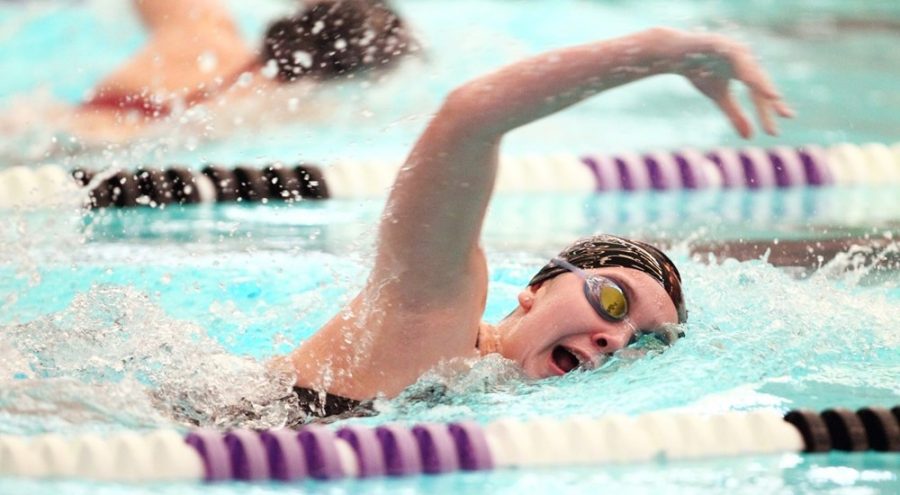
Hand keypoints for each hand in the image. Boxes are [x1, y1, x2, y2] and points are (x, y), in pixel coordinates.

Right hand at [656, 29, 793, 137]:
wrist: (674, 54)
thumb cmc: (698, 72)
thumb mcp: (718, 97)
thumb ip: (735, 114)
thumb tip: (750, 137)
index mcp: (746, 72)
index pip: (760, 94)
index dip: (769, 112)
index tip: (774, 132)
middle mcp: (745, 59)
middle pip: (761, 82)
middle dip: (771, 100)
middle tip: (784, 117)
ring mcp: (734, 49)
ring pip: (752, 68)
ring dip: (763, 83)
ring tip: (773, 97)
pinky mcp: (721, 43)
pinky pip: (736, 56)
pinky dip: (744, 67)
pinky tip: (750, 79)